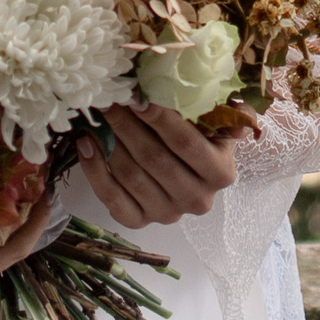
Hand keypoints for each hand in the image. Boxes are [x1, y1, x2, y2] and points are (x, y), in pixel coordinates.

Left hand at [78, 101, 239, 228]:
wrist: (189, 176)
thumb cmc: (202, 140)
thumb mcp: (219, 125)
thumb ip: (228, 114)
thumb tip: (235, 107)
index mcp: (221, 174)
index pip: (186, 144)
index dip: (160, 120)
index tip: (138, 97)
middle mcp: (197, 200)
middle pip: (154, 159)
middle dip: (127, 125)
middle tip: (109, 100)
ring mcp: (167, 214)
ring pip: (131, 175)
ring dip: (109, 142)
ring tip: (95, 115)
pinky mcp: (140, 222)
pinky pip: (111, 197)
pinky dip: (94, 169)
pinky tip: (85, 143)